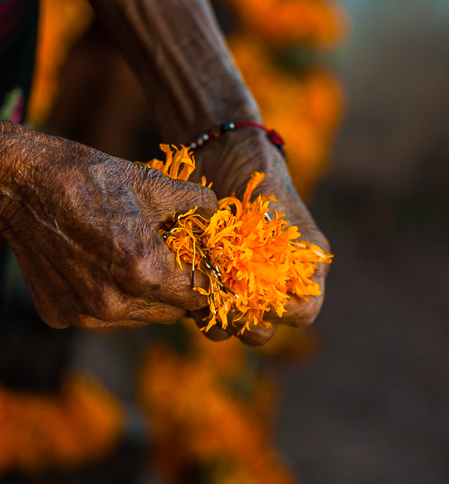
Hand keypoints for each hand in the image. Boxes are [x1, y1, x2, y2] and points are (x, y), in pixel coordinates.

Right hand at [0, 133, 217, 328]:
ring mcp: (83, 316)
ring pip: (137, 318)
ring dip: (141, 295)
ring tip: (122, 255)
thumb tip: (219, 220)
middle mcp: (115, 305)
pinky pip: (99, 317)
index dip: (206, 274)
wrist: (21, 186)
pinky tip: (89, 263)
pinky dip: (103, 296)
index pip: (201, 293)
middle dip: (175, 286)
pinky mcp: (59, 317)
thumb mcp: (152, 183)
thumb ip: (198, 207)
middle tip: (162, 253)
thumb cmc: (88, 179)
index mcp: (145, 271)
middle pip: (171, 312)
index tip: (201, 259)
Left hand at [190, 131, 331, 344]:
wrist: (219, 154)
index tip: (259, 296)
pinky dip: (190, 302)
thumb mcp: (272, 200)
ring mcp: (234, 285)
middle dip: (244, 323)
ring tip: (200, 294)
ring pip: (228, 327)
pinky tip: (180, 281)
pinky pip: (199, 308)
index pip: (303, 312)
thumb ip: (277, 232)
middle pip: (262, 329)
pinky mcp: (204, 280)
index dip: (284, 312)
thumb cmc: (256, 173)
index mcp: (300, 266)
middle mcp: (269, 282)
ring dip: (214, 318)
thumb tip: (270, 269)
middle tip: (223, 301)